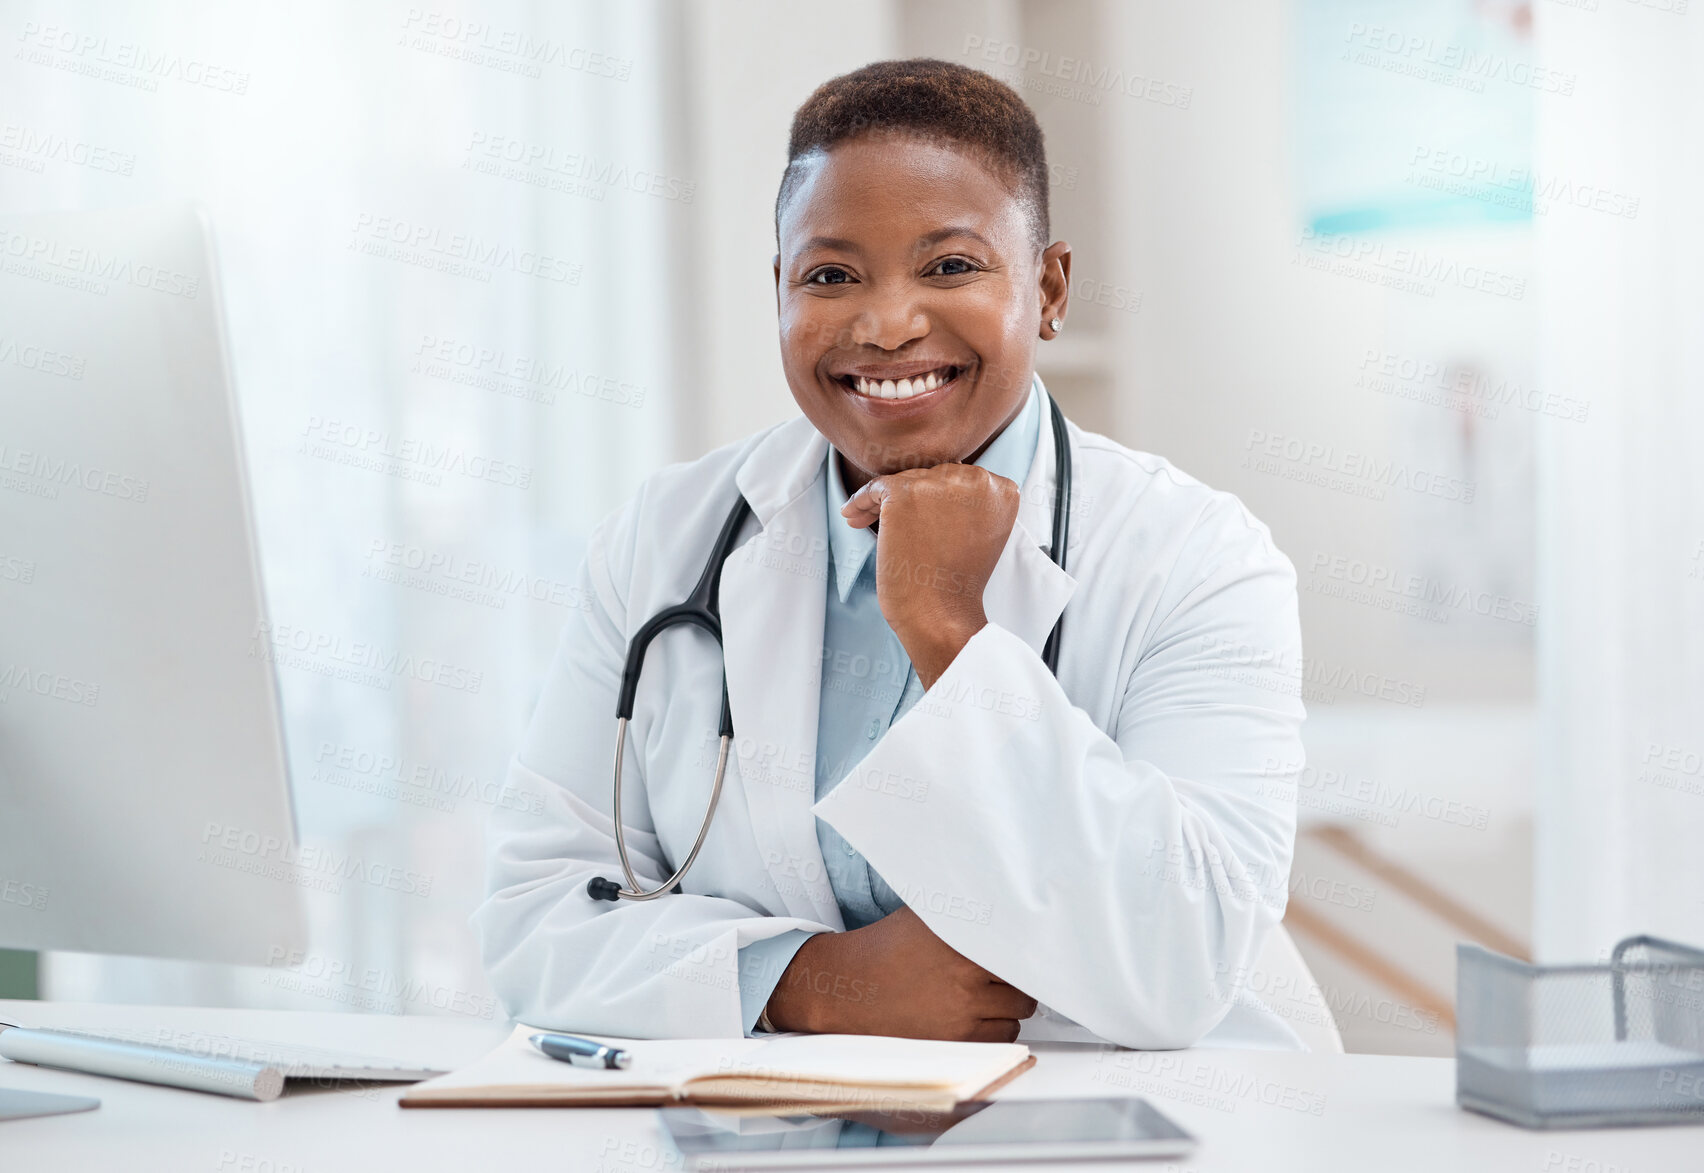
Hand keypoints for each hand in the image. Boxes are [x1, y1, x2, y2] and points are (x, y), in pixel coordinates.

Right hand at [763, 906, 1037, 1041]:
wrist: (847, 986)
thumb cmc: (883, 948)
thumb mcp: (922, 916)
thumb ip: (963, 911)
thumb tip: (1000, 898)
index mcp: (960, 940)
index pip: (1018, 945)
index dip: (1026, 948)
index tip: (1031, 947)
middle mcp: (965, 976)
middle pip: (1024, 982)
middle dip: (1017, 978)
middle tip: (1003, 972)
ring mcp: (962, 1012)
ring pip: (1018, 1012)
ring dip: (1010, 1005)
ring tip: (988, 994)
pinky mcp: (955, 1041)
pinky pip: (1002, 1038)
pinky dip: (999, 1028)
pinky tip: (980, 1015)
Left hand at [840, 464, 1018, 686]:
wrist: (940, 614)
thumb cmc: (956, 584)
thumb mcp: (980, 534)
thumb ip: (968, 504)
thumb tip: (934, 482)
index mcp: (1002, 490)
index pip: (961, 479)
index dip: (936, 497)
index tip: (920, 515)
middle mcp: (976, 479)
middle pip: (933, 475)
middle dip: (910, 497)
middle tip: (891, 523)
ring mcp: (939, 484)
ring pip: (905, 480)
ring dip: (883, 502)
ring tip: (864, 520)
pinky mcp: (905, 493)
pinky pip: (875, 486)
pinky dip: (860, 500)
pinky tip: (852, 515)